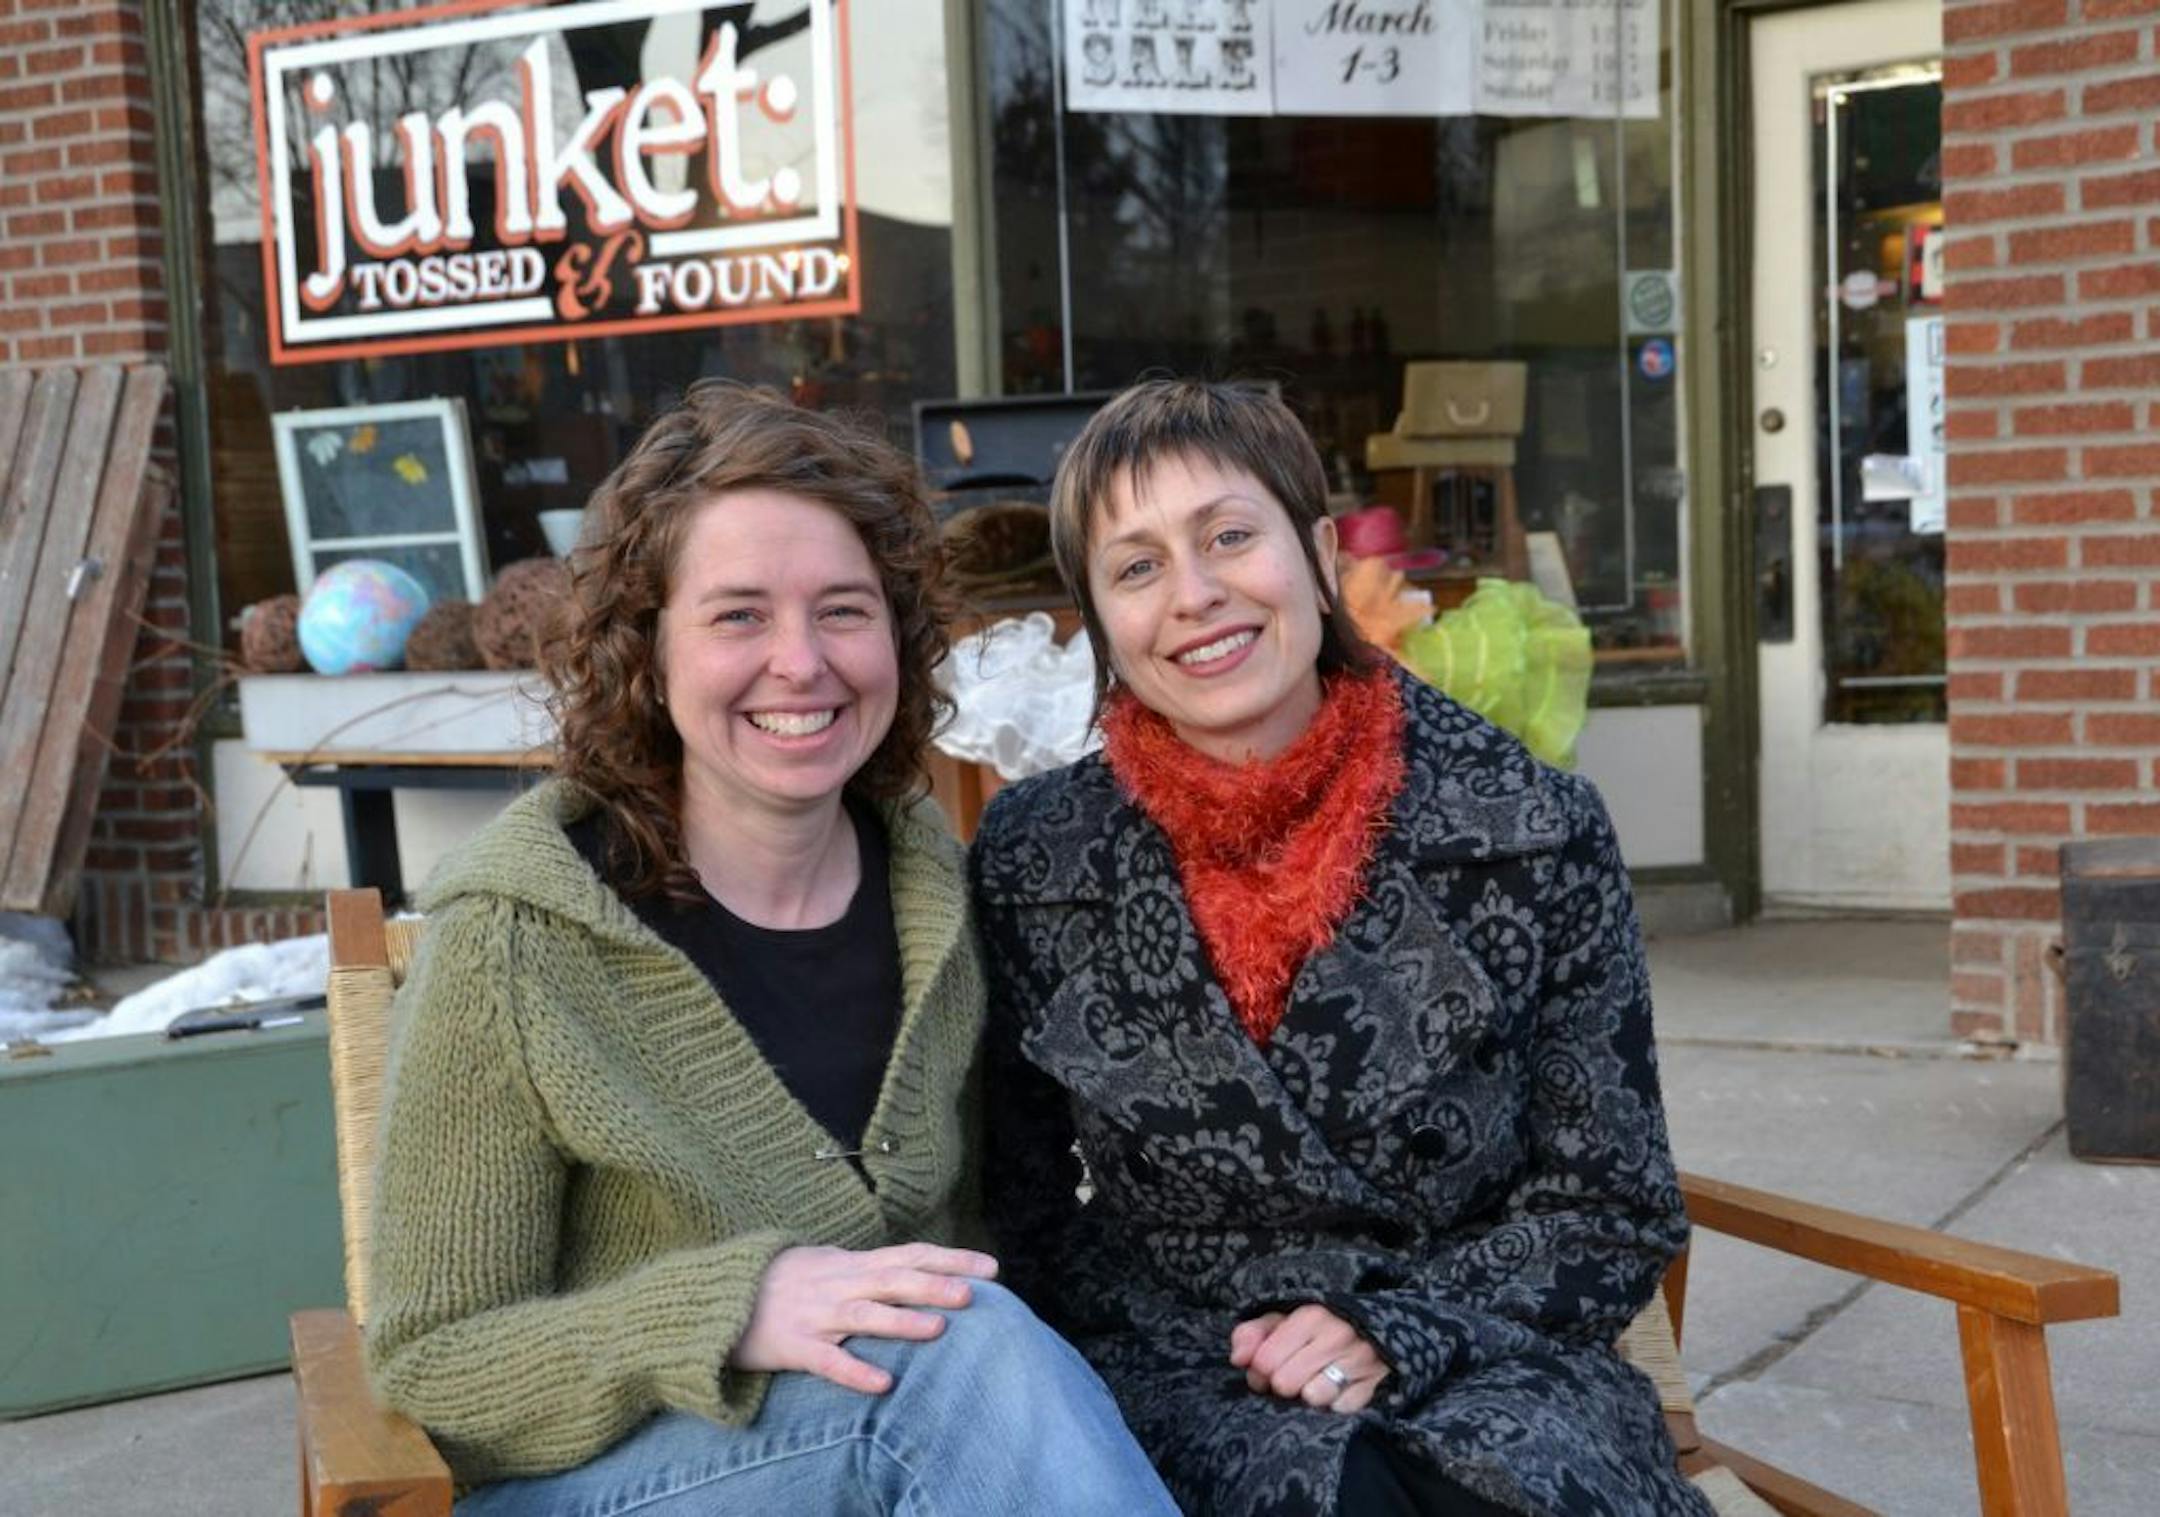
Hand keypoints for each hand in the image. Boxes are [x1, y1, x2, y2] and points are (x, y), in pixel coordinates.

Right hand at [729, 1242, 999, 1393]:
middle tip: (974, 1292)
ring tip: (939, 1328)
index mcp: (851, 1264)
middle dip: (934, 1284)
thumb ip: (869, 1269)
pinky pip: (828, 1362)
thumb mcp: (827, 1265)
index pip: (910, 1255)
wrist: (717, 1296)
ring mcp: (816, 1315)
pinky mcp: (793, 1347)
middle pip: (893, 1279)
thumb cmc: (781, 1282)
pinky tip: (883, 1384)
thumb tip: (918, 1269)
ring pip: (865, 1316)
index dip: (950, 1258)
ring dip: (902, 1322)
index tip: (991, 1267)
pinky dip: (855, 1372)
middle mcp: (838, 1284)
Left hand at [1228, 1305, 1388, 1413]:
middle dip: (1282, 1385)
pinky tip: (1337, 1391)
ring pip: (1314, 1398)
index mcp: (1311, 1316)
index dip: (1258, 1371)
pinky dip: (1335, 1405)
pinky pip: (1341, 1410)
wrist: (1381, 1326)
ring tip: (1314, 1384)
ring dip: (1309, 1395)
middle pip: (1285, 1383)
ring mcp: (1360, 1361)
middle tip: (1290, 1378)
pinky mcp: (1377, 1385)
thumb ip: (1254, 1333)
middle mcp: (1337, 1336)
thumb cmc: (1321, 1328)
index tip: (1265, 1370)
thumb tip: (1237, 1358)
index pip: (1264, 1360)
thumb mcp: (1286, 1320)